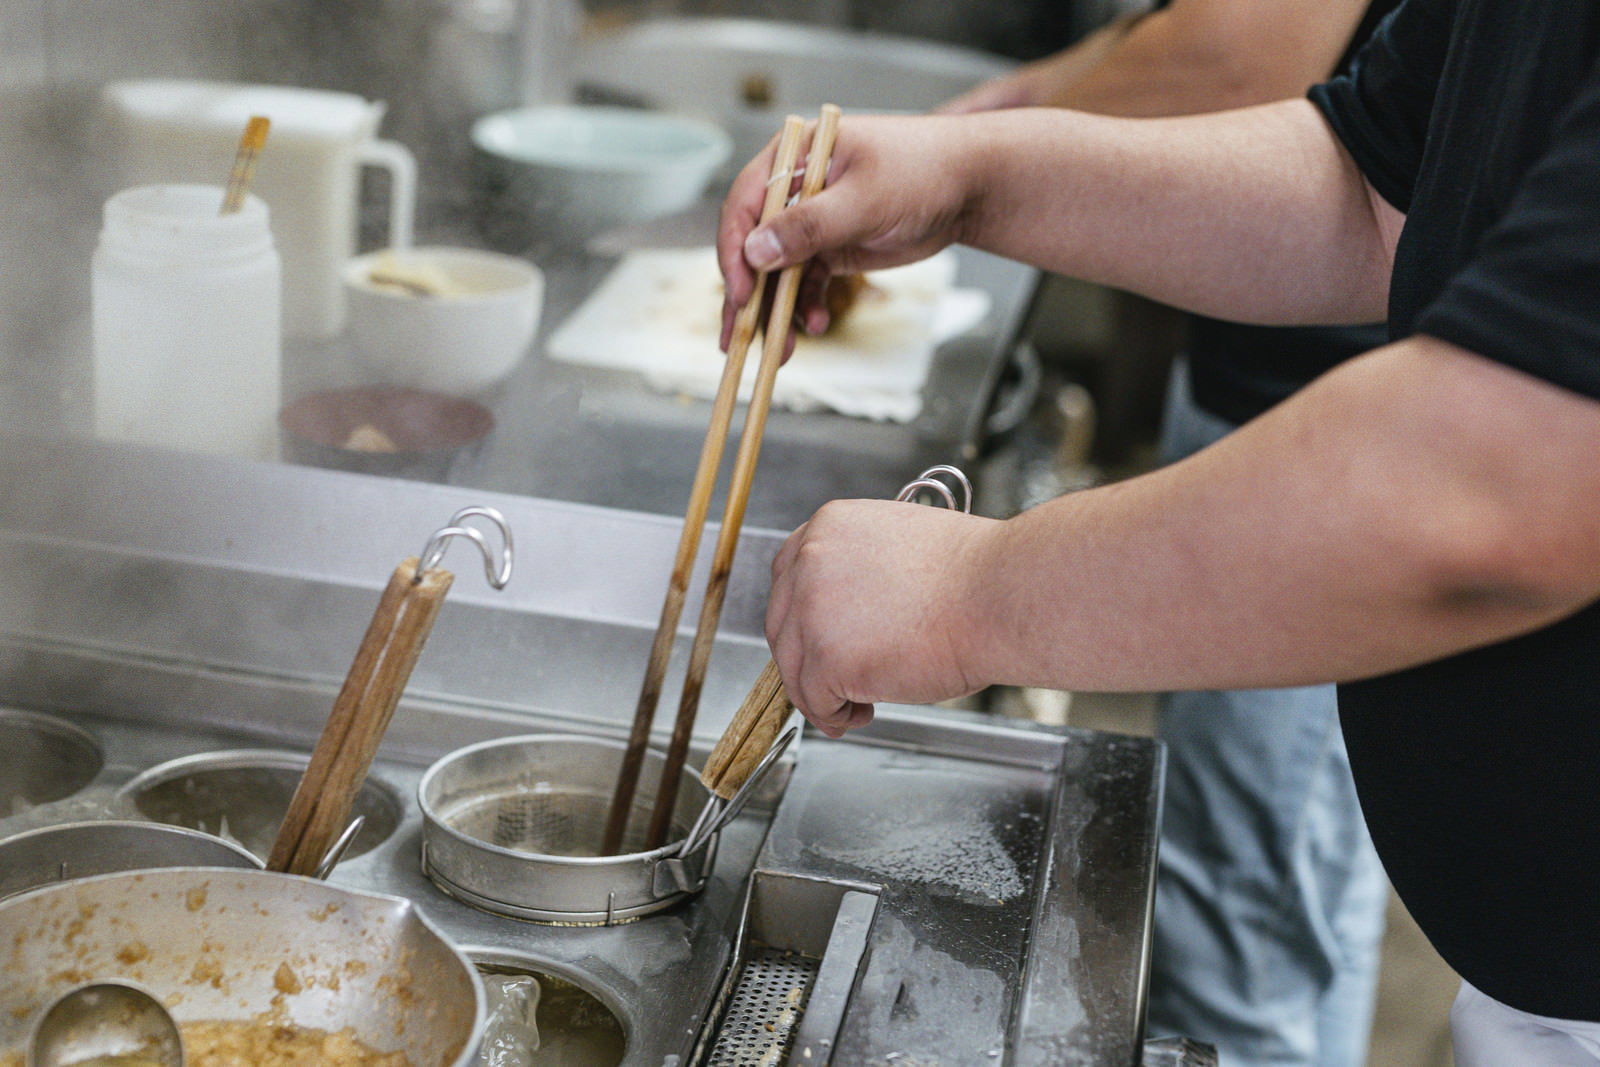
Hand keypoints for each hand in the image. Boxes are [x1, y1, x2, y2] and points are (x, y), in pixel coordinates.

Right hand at [717, 114, 981, 351]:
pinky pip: (805, 284)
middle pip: (754, 245)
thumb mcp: (864, 198)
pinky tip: (813, 324)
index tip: (740, 291)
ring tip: (779, 349)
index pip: (745, 205)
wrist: (969, 187)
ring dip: (775, 310)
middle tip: (739, 336)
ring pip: (777, 272)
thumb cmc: (922, 170)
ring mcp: (810, 222)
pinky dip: (805, 307)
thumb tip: (756, 251)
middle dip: (747, 294)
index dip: (735, 250)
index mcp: (792, 157)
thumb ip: (809, 226)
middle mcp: (793, 189)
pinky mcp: (830, 249)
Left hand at [765, 498, 1001, 736]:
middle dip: (806, 658)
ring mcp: (811, 611)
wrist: (1000, 596)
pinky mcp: (825, 659)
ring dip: (820, 692)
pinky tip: (861, 714)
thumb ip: (859, 569)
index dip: (800, 613)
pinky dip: (833, 715)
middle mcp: (810, 562)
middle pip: (783, 623)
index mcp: (829, 526)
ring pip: (793, 667)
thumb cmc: (974, 577)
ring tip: (855, 705)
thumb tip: (849, 609)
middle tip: (834, 681)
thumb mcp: (900, 546)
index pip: (788, 572)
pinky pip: (813, 700)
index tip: (816, 637)